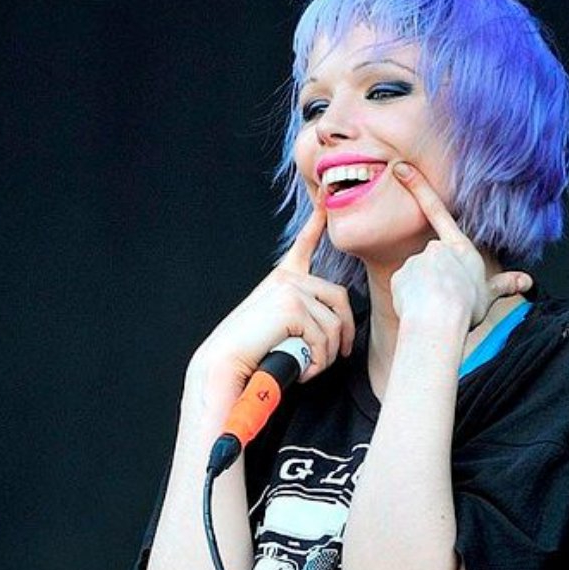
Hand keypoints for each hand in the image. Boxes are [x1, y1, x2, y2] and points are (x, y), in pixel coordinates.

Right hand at [187, 200, 354, 403]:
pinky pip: (324, 339)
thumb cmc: (249, 351)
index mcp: (282, 280)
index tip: (324, 200)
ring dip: (327, 354)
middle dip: (345, 331)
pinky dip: (318, 362)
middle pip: (339, 297)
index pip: (305, 245)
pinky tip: (302, 370)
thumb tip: (330, 330)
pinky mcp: (293, 306)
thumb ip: (299, 317)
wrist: (223, 363)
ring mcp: (291, 290)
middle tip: (340, 354)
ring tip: (309, 367)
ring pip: (334, 325)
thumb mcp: (276, 326)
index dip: (317, 222)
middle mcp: (288, 279)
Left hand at [390, 162, 531, 327]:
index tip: (400, 169)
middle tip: (444, 301)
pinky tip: (419, 309)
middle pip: (430, 262)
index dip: (418, 186)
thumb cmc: (466, 307)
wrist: (442, 319)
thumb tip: (525, 281)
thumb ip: (504, 284)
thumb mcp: (490, 293)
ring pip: (416, 276)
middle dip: (433, 281)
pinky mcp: (400, 276)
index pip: (438, 210)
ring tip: (434, 307)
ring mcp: (416, 260)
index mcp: (461, 248)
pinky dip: (410, 299)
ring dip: (422, 290)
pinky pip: (404, 289)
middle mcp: (436, 249)